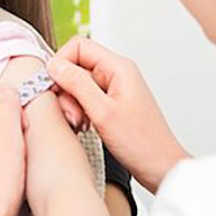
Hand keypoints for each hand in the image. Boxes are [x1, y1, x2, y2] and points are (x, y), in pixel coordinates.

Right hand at [48, 38, 189, 192]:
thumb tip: (54, 65)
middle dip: (66, 88)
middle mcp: (116, 73)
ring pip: (77, 83)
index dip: (61, 63)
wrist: (161, 168)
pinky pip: (84, 98)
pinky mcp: (110, 103)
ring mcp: (113, 88)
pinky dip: (78, 111)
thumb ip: (77, 84)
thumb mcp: (103, 112)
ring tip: (79, 123)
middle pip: (75, 65)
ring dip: (71, 103)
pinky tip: (83, 125)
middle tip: (71, 112)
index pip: (78, 46)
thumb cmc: (143, 144)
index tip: (54, 85)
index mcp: (118, 67)